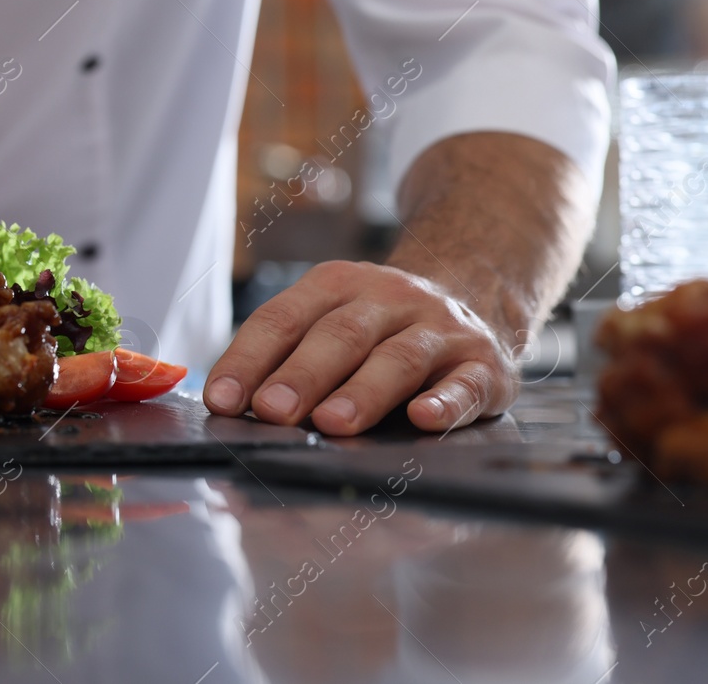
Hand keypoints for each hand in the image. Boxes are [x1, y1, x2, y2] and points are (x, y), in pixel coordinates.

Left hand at [202, 260, 518, 435]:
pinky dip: (446, 401)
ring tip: (331, 423)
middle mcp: (389, 298)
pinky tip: (423, 418)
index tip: (222, 400)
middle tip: (270, 411)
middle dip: (301, 375)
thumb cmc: (381, 327)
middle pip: (339, 335)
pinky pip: (467, 383)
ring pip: (398, 358)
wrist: (477, 296)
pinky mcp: (485, 365)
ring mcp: (440, 328)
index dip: (248, 360)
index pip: (283, 319)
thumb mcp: (332, 318)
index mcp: (337, 285)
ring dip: (363, 392)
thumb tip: (234, 408)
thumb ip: (287, 355)